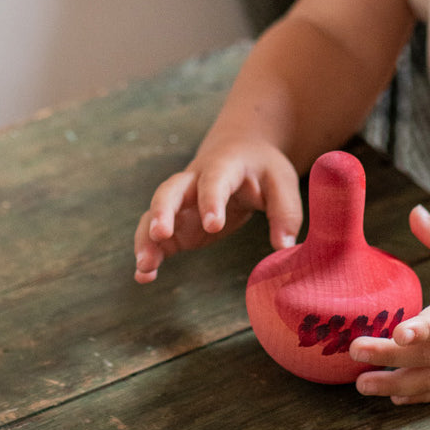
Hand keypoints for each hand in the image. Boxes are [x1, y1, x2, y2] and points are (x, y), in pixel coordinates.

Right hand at [133, 141, 301, 282]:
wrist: (239, 152)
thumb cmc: (261, 169)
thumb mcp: (282, 182)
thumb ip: (285, 213)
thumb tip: (284, 247)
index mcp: (223, 166)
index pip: (214, 180)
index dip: (211, 200)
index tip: (213, 226)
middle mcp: (193, 181)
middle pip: (170, 190)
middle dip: (162, 211)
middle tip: (160, 234)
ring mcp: (180, 202)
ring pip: (154, 214)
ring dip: (146, 238)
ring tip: (144, 267)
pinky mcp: (176, 223)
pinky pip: (154, 236)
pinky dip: (148, 253)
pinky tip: (144, 276)